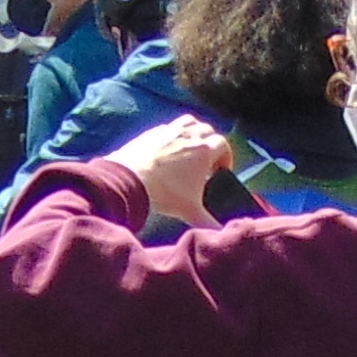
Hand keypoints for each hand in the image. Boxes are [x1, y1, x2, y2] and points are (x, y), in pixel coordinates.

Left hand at [105, 114, 231, 229]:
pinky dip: (173, 135)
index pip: (223, 145)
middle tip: (206, 162)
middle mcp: (190, 134)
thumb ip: (209, 222)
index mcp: (205, 150)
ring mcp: (170, 130)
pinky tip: (168, 150)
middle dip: (211, 144)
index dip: (225, 157)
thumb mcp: (190, 211)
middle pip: (208, 131)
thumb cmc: (165, 193)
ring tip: (190, 149)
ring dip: (194, 132)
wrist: (131, 179)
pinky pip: (169, 127)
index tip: (221, 170)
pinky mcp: (153, 131)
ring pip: (190, 122)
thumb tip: (220, 234)